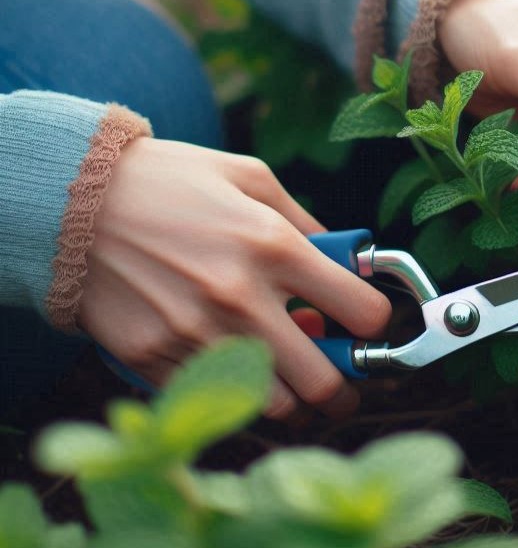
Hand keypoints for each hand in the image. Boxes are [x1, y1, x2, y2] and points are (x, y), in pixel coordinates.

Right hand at [77, 138, 390, 422]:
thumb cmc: (171, 182)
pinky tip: (233, 368)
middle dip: (344, 389)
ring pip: (273, 406)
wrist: (74, 201)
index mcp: (274, 245)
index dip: (376, 323)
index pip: (362, 311)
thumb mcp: (249, 178)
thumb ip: (305, 221)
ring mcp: (196, 334)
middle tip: (342, 384)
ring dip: (292, 400)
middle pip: (324, 382)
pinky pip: (214, 399)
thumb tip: (346, 260)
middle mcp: (241, 296)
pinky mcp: (156, 358)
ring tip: (288, 379)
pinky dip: (234, 394)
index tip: (367, 325)